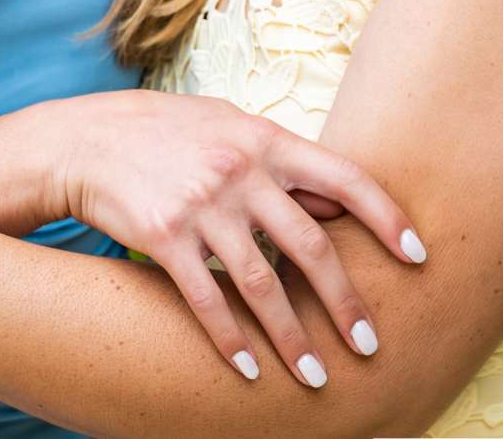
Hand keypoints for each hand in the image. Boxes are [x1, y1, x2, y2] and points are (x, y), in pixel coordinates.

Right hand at [0, 91, 423, 384]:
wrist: (84, 140)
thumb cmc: (166, 133)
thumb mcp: (228, 126)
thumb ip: (283, 163)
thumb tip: (340, 204)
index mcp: (265, 139)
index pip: (344, 177)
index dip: (386, 217)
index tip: (418, 256)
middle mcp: (239, 170)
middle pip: (309, 244)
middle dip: (343, 301)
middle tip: (368, 346)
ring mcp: (202, 204)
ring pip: (261, 282)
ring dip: (291, 337)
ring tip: (313, 377)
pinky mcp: (163, 235)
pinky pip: (205, 298)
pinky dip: (229, 338)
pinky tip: (247, 369)